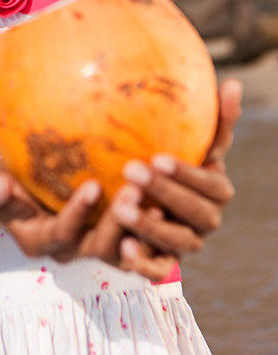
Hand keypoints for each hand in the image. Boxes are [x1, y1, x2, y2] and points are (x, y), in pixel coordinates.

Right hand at [0, 161, 176, 279]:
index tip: (93, 185)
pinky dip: (154, 230)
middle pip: (98, 247)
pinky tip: (169, 202)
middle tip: (133, 187)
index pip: (60, 234)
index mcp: (38, 240)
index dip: (77, 214)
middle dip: (117, 221)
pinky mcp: (114, 235)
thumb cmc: (5, 180)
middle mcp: (70, 249)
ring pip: (124, 251)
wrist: (20, 187)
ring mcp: (94, 244)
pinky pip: (140, 244)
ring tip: (159, 201)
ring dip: (143, 228)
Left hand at [113, 77, 242, 272]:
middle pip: (195, 214)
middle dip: (166, 194)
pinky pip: (158, 271)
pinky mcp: (164, 263)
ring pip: (178, 244)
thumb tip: (234, 83)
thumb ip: (214, 119)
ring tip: (121, 207)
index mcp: (216, 189)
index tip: (158, 157)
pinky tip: (123, 247)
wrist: (149, 195)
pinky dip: (144, 263)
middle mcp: (206, 220)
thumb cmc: (172, 158)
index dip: (187, 174)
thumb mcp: (191, 139)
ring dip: (151, 227)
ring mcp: (186, 244)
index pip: (211, 185)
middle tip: (132, 171)